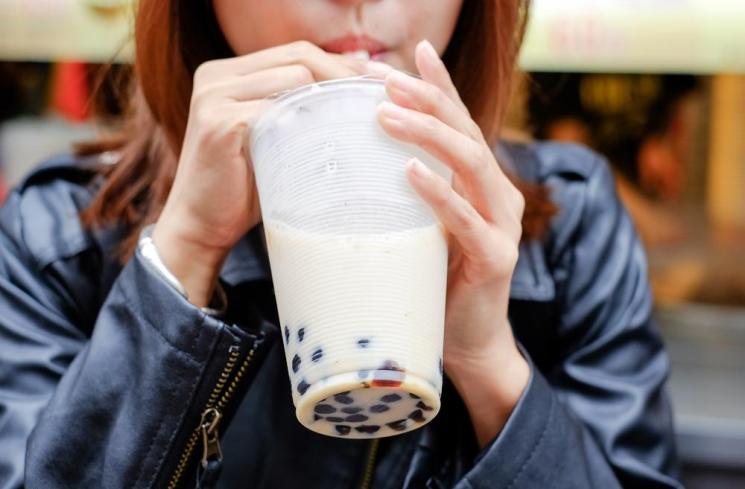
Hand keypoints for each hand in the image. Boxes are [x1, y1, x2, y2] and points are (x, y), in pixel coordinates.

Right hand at [152, 41, 369, 305]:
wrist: (201, 226)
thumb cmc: (247, 187)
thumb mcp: (277, 139)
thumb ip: (303, 111)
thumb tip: (359, 83)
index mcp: (231, 74)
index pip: (297, 53)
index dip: (341, 63)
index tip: (380, 82)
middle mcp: (217, 76)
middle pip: (297, 56)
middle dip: (345, 74)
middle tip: (380, 96)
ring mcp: (214, 96)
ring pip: (292, 77)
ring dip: (332, 96)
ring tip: (363, 117)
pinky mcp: (218, 122)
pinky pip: (275, 110)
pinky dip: (307, 121)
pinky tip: (333, 138)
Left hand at [377, 40, 529, 444]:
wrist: (468, 342)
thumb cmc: (438, 282)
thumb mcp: (421, 228)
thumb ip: (406, 196)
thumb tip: (355, 163)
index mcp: (481, 184)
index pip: (461, 123)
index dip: (439, 85)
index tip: (411, 52)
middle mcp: (498, 195)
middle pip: (466, 132)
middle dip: (426, 99)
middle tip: (384, 77)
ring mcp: (502, 225)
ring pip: (470, 163)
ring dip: (427, 134)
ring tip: (386, 114)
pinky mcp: (495, 258)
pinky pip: (466, 218)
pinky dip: (438, 192)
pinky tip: (410, 172)